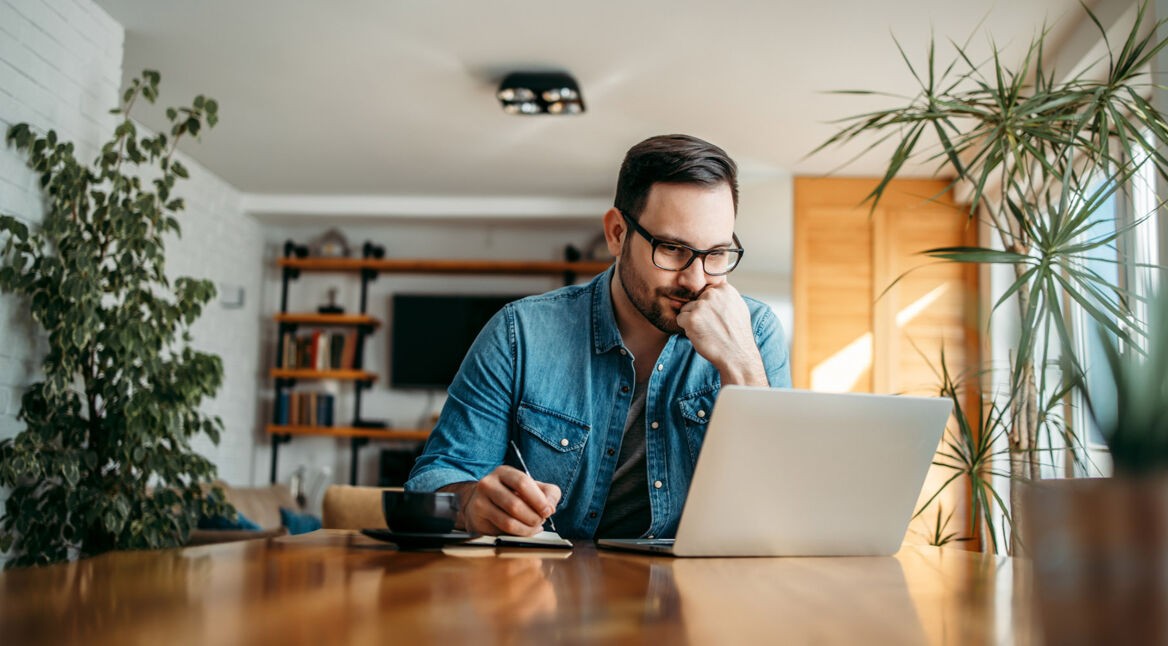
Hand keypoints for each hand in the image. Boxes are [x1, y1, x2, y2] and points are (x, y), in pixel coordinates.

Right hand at [442, 466, 560, 535]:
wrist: (481, 503)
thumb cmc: (512, 494)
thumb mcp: (532, 488)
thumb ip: (548, 493)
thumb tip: (550, 506)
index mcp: (503, 472)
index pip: (522, 483)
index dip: (538, 499)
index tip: (548, 510)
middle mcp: (488, 484)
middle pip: (515, 504)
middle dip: (534, 517)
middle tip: (541, 520)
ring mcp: (480, 501)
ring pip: (508, 521)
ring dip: (527, 528)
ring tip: (535, 526)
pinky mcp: (478, 519)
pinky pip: (502, 531)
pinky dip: (519, 534)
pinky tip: (525, 530)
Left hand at [675, 282, 767, 385]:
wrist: (737, 355)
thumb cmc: (737, 335)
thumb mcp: (738, 307)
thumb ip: (724, 297)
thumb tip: (710, 290)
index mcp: (725, 289)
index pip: (706, 292)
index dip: (709, 307)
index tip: (717, 317)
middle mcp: (713, 294)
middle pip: (695, 300)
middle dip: (700, 313)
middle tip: (713, 326)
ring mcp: (701, 305)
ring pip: (686, 309)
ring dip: (693, 321)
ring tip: (708, 331)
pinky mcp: (691, 318)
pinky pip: (680, 319)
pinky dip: (687, 328)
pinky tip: (701, 335)